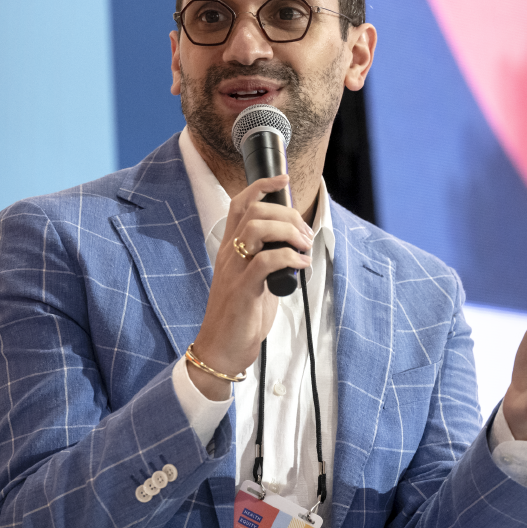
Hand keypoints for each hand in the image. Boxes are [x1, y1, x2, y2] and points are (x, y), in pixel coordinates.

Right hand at [189, 175, 313, 399]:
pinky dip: (288, 257)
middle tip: (304, 231)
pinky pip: (265, 261)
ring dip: (287, 231)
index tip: (283, 179)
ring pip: (256, 228)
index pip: (240, 204)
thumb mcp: (255, 281)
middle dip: (285, 213)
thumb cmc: (239, 317)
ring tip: (304, 245)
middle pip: (253, 211)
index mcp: (230, 249)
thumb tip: (295, 250)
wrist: (221, 348)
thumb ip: (269, 262)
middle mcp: (229, 254)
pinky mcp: (242, 290)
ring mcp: (234, 271)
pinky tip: (300, 264)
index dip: (261, 186)